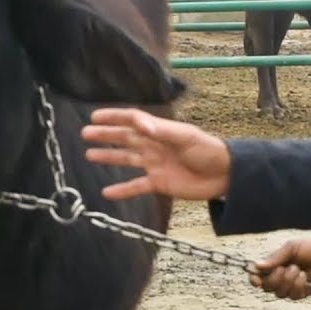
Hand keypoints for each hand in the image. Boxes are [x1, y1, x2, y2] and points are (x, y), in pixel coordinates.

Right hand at [82, 108, 230, 200]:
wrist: (224, 175)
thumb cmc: (207, 150)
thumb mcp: (184, 136)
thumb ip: (160, 130)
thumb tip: (139, 125)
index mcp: (159, 131)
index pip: (133, 120)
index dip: (114, 117)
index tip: (95, 116)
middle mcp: (154, 146)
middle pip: (125, 138)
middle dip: (106, 135)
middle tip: (86, 134)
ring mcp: (155, 165)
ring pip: (127, 160)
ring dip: (109, 157)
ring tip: (89, 155)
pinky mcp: (159, 183)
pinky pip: (136, 186)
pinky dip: (122, 190)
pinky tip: (107, 193)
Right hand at [249, 236, 310, 299]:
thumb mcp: (292, 248)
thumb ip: (275, 258)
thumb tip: (257, 266)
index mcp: (275, 263)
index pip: (259, 275)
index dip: (255, 280)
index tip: (257, 280)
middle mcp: (281, 276)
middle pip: (267, 287)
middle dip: (275, 280)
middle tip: (286, 269)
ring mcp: (292, 285)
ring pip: (280, 293)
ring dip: (288, 282)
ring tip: (299, 270)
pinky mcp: (303, 292)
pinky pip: (294, 296)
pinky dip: (298, 286)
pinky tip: (305, 277)